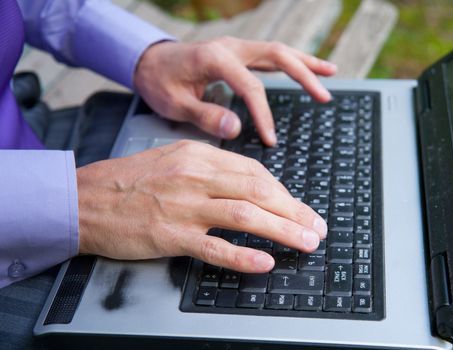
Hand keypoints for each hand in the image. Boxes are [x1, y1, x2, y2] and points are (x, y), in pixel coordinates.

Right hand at [77, 140, 327, 271]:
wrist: (84, 199)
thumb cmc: (129, 181)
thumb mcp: (173, 160)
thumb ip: (211, 169)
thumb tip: (249, 185)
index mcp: (198, 156)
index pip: (254, 172)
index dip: (284, 193)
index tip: (299, 208)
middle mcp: (195, 177)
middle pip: (258, 192)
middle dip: (294, 211)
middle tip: (316, 227)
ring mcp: (183, 206)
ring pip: (244, 216)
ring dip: (282, 230)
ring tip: (307, 243)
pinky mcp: (169, 235)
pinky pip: (213, 247)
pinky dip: (242, 256)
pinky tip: (265, 263)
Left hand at [134, 37, 336, 145]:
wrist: (147, 60)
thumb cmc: (159, 82)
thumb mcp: (174, 102)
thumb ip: (205, 115)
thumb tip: (236, 129)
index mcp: (215, 58)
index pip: (250, 87)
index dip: (264, 115)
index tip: (272, 140)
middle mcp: (231, 47)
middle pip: (277, 55)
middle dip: (304, 75)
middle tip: (324, 97)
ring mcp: (236, 47)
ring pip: (279, 50)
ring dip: (306, 62)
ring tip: (331, 74)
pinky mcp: (239, 53)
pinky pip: (271, 55)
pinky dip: (293, 61)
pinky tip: (310, 68)